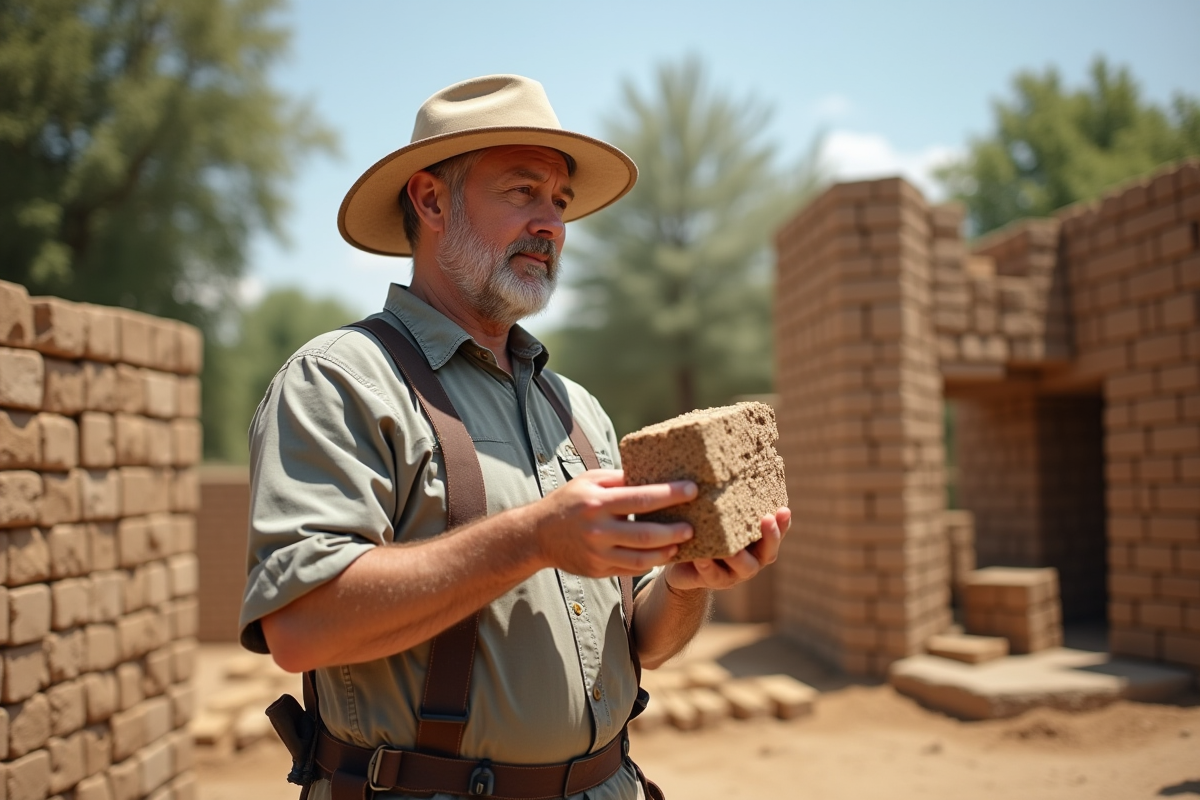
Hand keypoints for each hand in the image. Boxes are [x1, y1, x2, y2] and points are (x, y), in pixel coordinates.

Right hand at [533, 470, 696, 576]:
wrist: (538, 535)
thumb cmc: (569, 502)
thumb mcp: (589, 480)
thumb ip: (619, 479)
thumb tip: (653, 474)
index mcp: (598, 502)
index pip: (641, 498)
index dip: (670, 494)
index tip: (692, 490)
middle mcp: (598, 530)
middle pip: (646, 534)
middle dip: (674, 531)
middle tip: (692, 527)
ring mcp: (598, 553)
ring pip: (642, 558)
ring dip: (666, 552)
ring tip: (680, 544)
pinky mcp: (598, 570)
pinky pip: (631, 569)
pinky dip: (650, 563)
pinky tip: (662, 554)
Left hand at [662, 507, 790, 591]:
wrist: (683, 560)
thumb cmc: (705, 529)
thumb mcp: (717, 514)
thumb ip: (727, 500)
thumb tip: (726, 464)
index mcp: (757, 541)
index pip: (777, 531)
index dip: (783, 523)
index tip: (784, 509)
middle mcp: (752, 558)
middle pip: (769, 552)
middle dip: (770, 536)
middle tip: (766, 519)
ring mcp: (735, 573)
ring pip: (745, 567)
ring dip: (739, 557)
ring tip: (732, 549)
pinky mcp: (713, 581)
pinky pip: (714, 576)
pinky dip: (709, 567)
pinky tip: (702, 558)